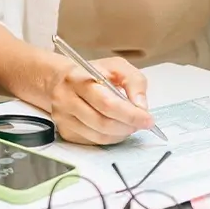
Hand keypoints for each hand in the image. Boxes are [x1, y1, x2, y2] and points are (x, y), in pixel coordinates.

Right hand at [37, 56, 154, 145]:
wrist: (62, 80)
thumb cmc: (93, 73)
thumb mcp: (117, 67)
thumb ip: (134, 82)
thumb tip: (141, 107)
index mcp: (79, 79)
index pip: (107, 103)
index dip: (130, 114)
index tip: (147, 119)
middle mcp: (66, 99)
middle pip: (102, 123)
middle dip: (128, 126)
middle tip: (141, 123)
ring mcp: (63, 118)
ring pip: (98, 136)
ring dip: (120, 134)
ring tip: (130, 124)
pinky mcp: (65, 132)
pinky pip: (93, 141)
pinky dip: (110, 138)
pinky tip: (116, 128)